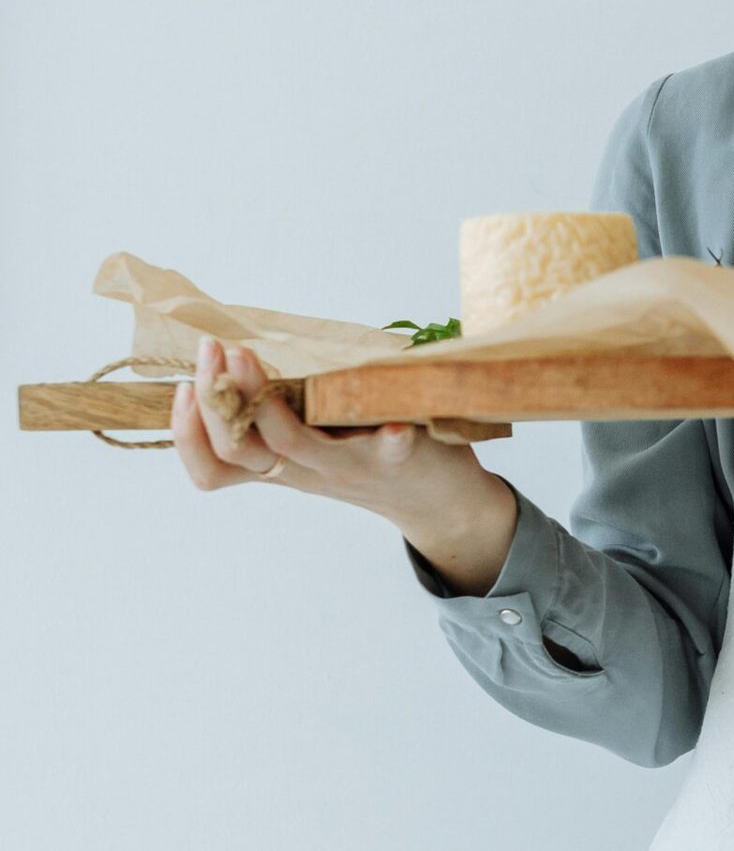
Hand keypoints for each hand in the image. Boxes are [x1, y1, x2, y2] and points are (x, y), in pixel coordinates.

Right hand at [172, 335, 503, 532]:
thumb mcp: (309, 443)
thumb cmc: (366, 458)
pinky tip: (393, 424)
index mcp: (280, 464)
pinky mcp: (397, 459)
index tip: (181, 386)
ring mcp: (348, 466)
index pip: (212, 466)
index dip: (186, 433)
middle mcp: (305, 469)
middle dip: (212, 396)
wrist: (436, 502)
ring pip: (290, 445)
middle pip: (237, 449)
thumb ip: (274, 414)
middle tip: (209, 349)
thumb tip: (229, 361)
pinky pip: (389, 451)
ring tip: (248, 356)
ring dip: (264, 402)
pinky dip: (391, 438)